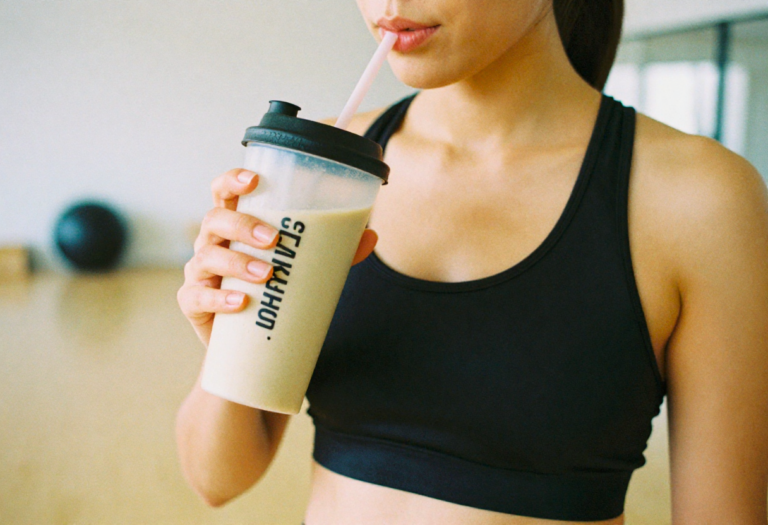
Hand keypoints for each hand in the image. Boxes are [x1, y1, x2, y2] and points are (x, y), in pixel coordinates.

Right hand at [177, 168, 377, 346]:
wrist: (250, 342)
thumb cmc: (272, 291)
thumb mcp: (302, 268)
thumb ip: (334, 252)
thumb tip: (370, 234)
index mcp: (234, 226)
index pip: (223, 192)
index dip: (232, 180)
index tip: (254, 179)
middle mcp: (212, 242)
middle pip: (214, 219)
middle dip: (242, 224)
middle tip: (273, 238)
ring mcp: (199, 272)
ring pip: (207, 256)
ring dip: (237, 262)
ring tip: (267, 274)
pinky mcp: (193, 303)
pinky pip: (197, 296)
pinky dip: (219, 298)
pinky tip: (240, 302)